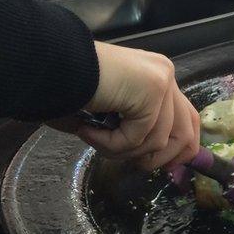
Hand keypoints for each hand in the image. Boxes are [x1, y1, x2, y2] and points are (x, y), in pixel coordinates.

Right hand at [49, 43, 199, 170]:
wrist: (46, 64)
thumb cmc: (66, 89)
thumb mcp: (112, 114)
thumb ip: (137, 129)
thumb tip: (156, 160)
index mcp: (156, 77)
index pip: (187, 118)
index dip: (181, 148)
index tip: (166, 168)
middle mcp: (164, 74)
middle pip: (185, 131)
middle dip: (161, 159)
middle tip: (133, 165)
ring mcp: (161, 79)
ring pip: (159, 140)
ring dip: (122, 151)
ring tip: (94, 138)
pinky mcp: (152, 88)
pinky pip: (139, 137)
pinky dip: (111, 144)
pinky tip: (88, 131)